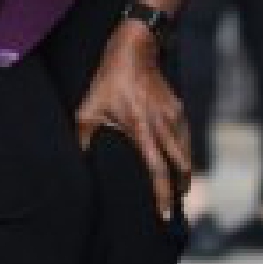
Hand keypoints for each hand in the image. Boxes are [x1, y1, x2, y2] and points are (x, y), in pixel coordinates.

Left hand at [74, 24, 192, 218]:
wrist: (135, 50)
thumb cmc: (109, 80)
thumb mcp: (88, 110)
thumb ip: (82, 138)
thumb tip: (76, 163)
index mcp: (141, 129)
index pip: (157, 169)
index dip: (163, 194)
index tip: (166, 214)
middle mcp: (162, 125)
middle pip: (180, 165)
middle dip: (180, 187)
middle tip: (178, 207)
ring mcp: (174, 115)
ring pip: (186, 151)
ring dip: (184, 170)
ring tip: (181, 188)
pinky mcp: (178, 108)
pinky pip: (185, 136)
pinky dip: (185, 151)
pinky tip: (181, 159)